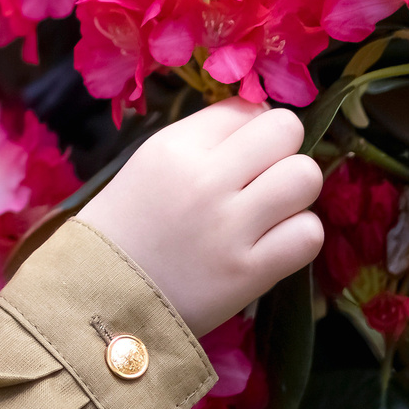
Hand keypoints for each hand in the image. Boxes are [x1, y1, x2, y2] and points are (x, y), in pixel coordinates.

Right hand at [73, 99, 323, 337]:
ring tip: (271, 211)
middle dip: (281, 152)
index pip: (246, 109)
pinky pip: (309, 234)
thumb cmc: (125, 229)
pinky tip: (274, 244)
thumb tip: (262, 123)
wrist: (99, 299)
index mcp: (175, 146)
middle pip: (285, 130)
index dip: (250, 130)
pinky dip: (298, 237)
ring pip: (305, 177)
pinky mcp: (249, 271)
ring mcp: (230, 225)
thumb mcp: (149, 164)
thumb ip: (203, 141)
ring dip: (295, 193)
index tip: (240, 155)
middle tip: (263, 179)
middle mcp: (205, 178)